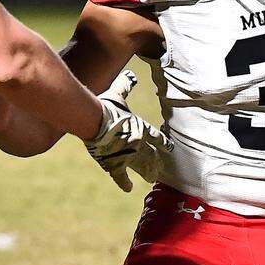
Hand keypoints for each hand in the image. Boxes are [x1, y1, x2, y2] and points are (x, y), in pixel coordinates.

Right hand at [85, 71, 173, 192]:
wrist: (95, 121)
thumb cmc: (106, 106)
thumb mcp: (117, 94)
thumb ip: (125, 87)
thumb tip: (131, 76)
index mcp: (140, 128)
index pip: (155, 136)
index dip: (162, 142)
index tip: (169, 148)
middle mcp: (138, 144)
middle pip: (150, 155)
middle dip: (155, 162)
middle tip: (161, 170)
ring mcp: (128, 156)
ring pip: (140, 166)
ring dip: (146, 172)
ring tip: (152, 179)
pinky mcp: (114, 164)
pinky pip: (121, 176)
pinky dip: (124, 182)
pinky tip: (128, 188)